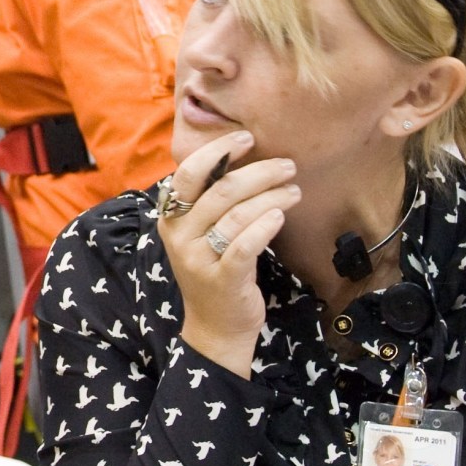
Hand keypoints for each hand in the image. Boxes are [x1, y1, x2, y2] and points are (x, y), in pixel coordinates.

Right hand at [158, 131, 296, 376]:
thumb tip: (242, 159)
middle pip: (220, 191)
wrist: (216, 326)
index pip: (188, 173)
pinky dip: (265, 226)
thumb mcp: (201, 233)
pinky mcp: (223, 279)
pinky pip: (245, 245)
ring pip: (237, 215)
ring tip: (294, 190)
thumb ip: (211, 201)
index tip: (247, 138)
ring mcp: (199, 259)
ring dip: (272, 197)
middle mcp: (179, 236)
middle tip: (287, 166)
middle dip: (259, 172)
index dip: (218, 151)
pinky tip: (281, 216)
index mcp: (171, 218)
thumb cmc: (215, 270)